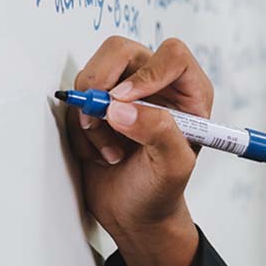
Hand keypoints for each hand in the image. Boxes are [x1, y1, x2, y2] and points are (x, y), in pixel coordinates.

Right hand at [67, 36, 213, 244]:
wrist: (134, 214)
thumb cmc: (162, 191)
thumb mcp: (173, 167)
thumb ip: (158, 132)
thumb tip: (122, 107)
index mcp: (189, 93)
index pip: (172, 55)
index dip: (146, 73)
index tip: (124, 101)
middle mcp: (157, 85)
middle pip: (120, 51)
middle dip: (102, 83)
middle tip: (100, 119)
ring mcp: (124, 93)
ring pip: (92, 76)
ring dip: (91, 116)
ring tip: (111, 151)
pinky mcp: (97, 106)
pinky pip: (75, 101)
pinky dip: (80, 129)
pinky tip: (100, 153)